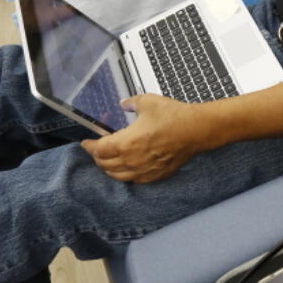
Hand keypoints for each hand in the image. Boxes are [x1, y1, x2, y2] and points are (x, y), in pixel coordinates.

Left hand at [82, 95, 203, 182]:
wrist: (197, 130)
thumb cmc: (174, 116)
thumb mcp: (148, 102)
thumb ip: (131, 103)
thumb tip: (124, 104)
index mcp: (126, 143)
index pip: (99, 150)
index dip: (89, 146)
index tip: (86, 143)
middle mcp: (132, 160)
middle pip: (106, 165)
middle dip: (98, 157)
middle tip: (97, 151)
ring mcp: (145, 170)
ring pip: (118, 176)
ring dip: (109, 169)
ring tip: (108, 162)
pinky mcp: (157, 174)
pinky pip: (136, 180)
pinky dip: (127, 176)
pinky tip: (128, 170)